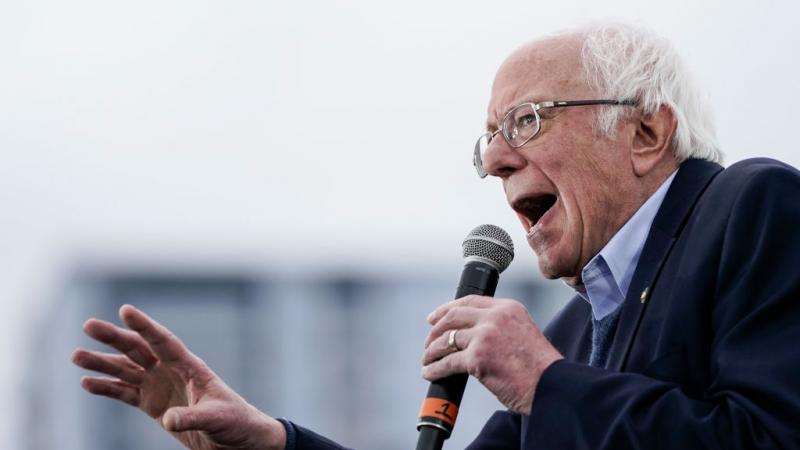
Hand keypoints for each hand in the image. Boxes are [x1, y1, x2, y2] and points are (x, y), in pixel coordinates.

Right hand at [72, 304, 285, 449]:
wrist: (237, 439)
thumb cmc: (235, 421)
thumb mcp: (217, 418)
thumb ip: (192, 416)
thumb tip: (170, 419)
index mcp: (190, 367)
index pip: (163, 342)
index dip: (145, 326)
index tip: (125, 310)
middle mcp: (171, 372)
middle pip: (138, 350)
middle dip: (114, 338)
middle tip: (88, 325)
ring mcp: (160, 387)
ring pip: (126, 370)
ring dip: (102, 363)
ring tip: (76, 356)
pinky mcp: (153, 406)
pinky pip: (125, 394)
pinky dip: (107, 389)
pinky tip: (87, 383)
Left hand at [421, 296, 562, 414]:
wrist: (552, 387)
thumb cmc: (539, 368)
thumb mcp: (522, 333)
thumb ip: (499, 328)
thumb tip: (471, 335)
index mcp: (508, 308)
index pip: (470, 301)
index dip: (446, 308)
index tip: (435, 318)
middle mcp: (495, 317)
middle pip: (453, 316)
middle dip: (436, 329)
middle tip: (429, 341)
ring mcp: (484, 336)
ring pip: (446, 340)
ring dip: (432, 351)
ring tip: (427, 360)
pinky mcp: (477, 358)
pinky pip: (447, 362)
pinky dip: (435, 369)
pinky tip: (430, 373)